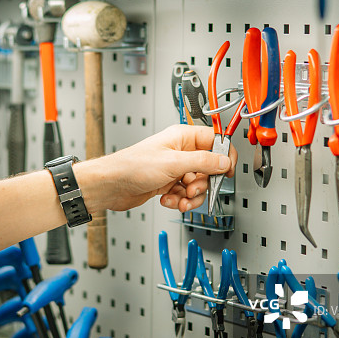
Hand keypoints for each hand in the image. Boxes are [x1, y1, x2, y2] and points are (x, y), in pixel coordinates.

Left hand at [76, 125, 236, 212]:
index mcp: (183, 137)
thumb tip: (224, 162)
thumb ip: (203, 162)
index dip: (224, 156)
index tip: (227, 171)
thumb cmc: (132, 166)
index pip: (215, 141)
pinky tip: (169, 200)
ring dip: (192, 196)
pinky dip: (180, 200)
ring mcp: (175, 168)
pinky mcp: (169, 183)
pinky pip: (186, 193)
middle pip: (209, 168)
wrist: (111, 186)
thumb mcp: (173, 163)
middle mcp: (181, 151)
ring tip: (180, 198)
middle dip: (203, 183)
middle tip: (193, 188)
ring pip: (198, 184)